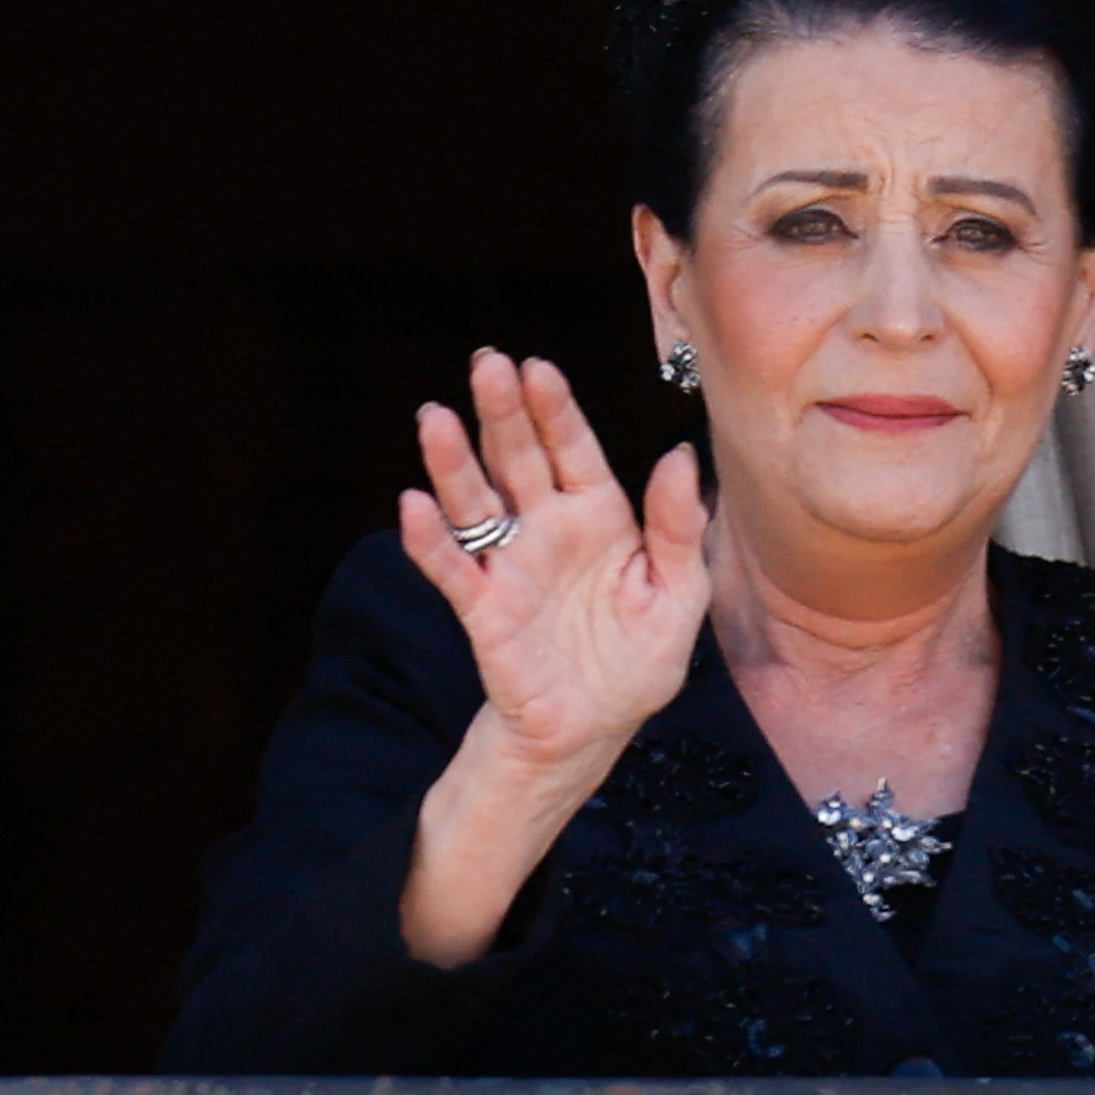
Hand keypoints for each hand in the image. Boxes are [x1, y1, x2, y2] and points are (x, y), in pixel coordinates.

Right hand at [397, 350, 711, 966]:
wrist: (594, 730)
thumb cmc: (637, 662)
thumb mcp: (680, 594)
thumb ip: (680, 528)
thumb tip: (680, 456)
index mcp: (599, 517)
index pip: (573, 450)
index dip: (554, 410)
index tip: (537, 369)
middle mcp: (547, 529)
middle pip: (519, 459)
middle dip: (501, 412)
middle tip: (486, 364)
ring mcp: (510, 565)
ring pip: (476, 502)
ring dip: (453, 462)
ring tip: (435, 418)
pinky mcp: (483, 609)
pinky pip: (453, 568)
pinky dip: (430, 540)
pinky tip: (413, 506)